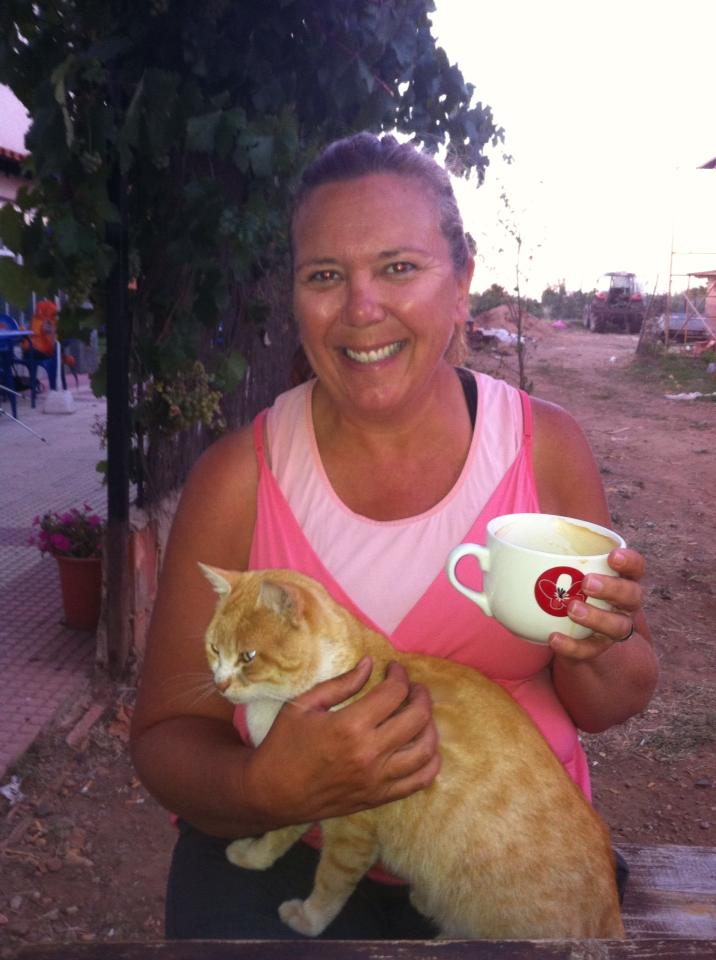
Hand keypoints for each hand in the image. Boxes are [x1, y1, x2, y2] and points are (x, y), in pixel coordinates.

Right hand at [244, 657, 440, 826]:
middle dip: (420, 695)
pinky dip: (430, 762)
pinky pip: (419, 781)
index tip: (393, 668)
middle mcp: (370, 753)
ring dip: (430, 726)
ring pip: (425, 750)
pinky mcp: (379, 797)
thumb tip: (370, 664)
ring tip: (420, 714)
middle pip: (417, 718)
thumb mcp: (304, 705)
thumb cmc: (283, 745)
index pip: (394, 693)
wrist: (272, 793)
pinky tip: (423, 746)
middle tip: (412, 688)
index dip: (399, 675)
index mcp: (350, 726)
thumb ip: (341, 684)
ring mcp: (377, 779)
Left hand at [548, 547, 644, 660]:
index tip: (612, 556)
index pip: (636, 567)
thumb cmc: (570, 585)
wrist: (573, 627)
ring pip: (618, 626)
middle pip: (632, 596)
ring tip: (572, 609)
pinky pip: (590, 650)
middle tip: (587, 583)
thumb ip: (548, 555)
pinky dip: (573, 645)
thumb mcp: (564, 568)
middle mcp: (625, 604)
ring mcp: (614, 627)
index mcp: (622, 578)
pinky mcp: (597, 647)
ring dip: (596, 617)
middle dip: (613, 588)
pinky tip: (554, 638)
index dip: (630, 561)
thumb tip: (508, 542)